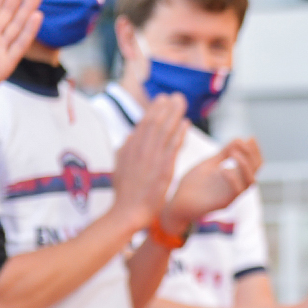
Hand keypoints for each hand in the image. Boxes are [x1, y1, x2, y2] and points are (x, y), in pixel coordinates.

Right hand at [110, 94, 186, 229]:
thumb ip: (125, 150)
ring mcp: (151, 158)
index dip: (154, 110)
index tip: (162, 99)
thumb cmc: (125, 193)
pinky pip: (173, 147)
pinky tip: (187, 123)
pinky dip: (180, 134)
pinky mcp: (163, 168)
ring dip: (174, 114)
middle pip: (154, 123)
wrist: (127, 212)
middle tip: (176, 95)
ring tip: (182, 102)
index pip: (143, 125)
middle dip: (165, 107)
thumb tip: (129, 135)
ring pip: (164, 131)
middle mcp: (140, 150)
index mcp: (129, 149)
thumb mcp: (120, 167)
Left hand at [163, 138, 261, 225]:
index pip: (254, 163)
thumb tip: (239, 139)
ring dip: (245, 165)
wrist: (176, 203)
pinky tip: (223, 169)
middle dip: (252, 154)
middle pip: (256, 170)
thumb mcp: (210, 164)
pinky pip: (236, 192)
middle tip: (244, 143)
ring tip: (234, 153)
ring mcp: (231, 195)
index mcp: (235, 176)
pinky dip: (233, 179)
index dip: (255, 150)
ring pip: (250, 181)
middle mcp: (237, 185)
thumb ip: (223, 154)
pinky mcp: (223, 204)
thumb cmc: (192, 184)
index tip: (250, 138)